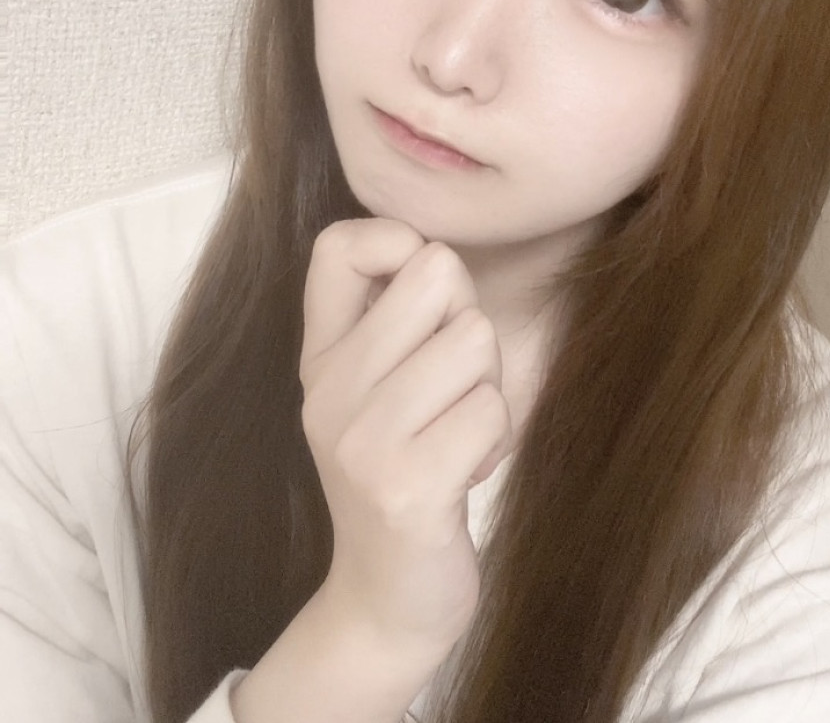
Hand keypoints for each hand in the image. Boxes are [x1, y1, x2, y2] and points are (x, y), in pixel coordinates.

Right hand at [300, 218, 512, 655]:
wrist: (387, 598)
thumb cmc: (407, 470)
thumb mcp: (378, 390)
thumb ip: (395, 319)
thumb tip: (433, 247)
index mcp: (321, 356)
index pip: (340, 245)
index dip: (400, 243)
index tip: (421, 297)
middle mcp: (328, 389)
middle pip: (437, 274)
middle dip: (468, 319)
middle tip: (454, 382)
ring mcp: (361, 439)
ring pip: (474, 338)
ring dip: (488, 386)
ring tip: (457, 432)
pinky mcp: (405, 486)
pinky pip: (490, 409)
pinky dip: (495, 437)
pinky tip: (462, 473)